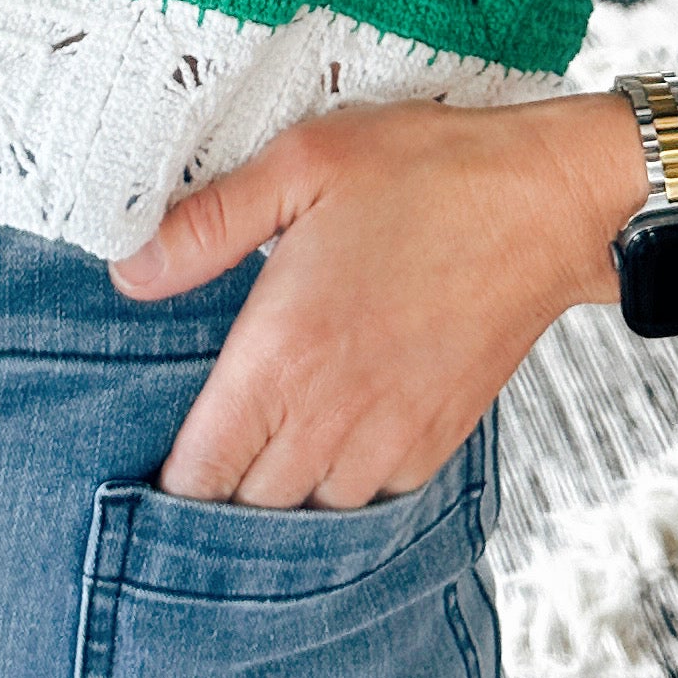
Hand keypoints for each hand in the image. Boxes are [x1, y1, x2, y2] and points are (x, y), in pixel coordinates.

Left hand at [109, 99, 610, 505]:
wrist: (549, 199)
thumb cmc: (425, 171)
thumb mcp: (302, 164)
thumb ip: (207, 224)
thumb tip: (128, 274)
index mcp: (285, 352)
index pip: (202, 472)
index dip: (167, 486)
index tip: (144, 470)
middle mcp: (334, 412)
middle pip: (249, 510)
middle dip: (215, 497)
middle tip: (192, 465)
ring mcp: (392, 433)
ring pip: (311, 513)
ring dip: (277, 498)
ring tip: (252, 463)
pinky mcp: (437, 437)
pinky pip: (372, 500)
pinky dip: (339, 490)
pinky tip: (322, 450)